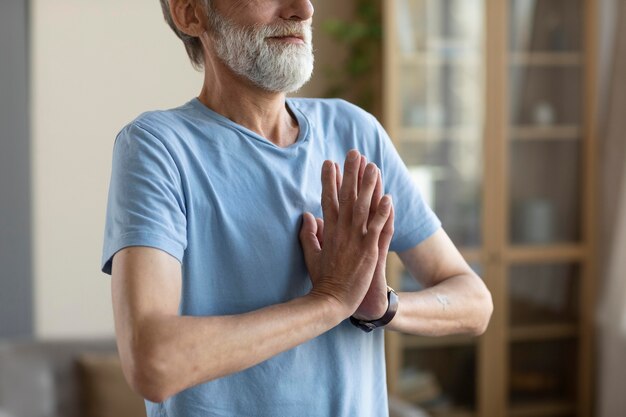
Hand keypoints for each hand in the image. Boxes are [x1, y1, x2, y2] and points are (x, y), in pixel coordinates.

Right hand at [299, 150, 392, 316]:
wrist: (332, 302)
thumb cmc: (323, 280)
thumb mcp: (311, 254)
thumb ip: (308, 234)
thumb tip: (305, 216)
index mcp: (329, 231)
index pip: (328, 199)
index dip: (329, 180)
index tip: (330, 162)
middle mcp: (342, 231)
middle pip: (347, 197)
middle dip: (350, 173)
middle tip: (354, 153)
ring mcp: (356, 240)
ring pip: (363, 207)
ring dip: (369, 186)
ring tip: (373, 166)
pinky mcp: (369, 251)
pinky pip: (378, 228)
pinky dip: (383, 213)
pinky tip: (389, 198)